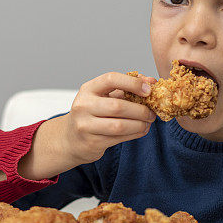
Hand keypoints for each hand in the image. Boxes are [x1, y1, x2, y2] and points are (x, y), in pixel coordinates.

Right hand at [17, 72, 156, 180]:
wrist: (70, 138)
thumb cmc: (92, 113)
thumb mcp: (104, 95)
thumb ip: (126, 87)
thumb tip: (152, 81)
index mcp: (88, 89)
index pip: (111, 79)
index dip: (132, 83)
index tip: (148, 89)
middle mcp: (83, 105)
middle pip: (118, 106)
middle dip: (140, 110)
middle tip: (151, 112)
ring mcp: (85, 125)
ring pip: (120, 126)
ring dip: (139, 124)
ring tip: (148, 122)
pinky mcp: (91, 142)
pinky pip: (119, 138)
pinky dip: (135, 134)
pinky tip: (141, 130)